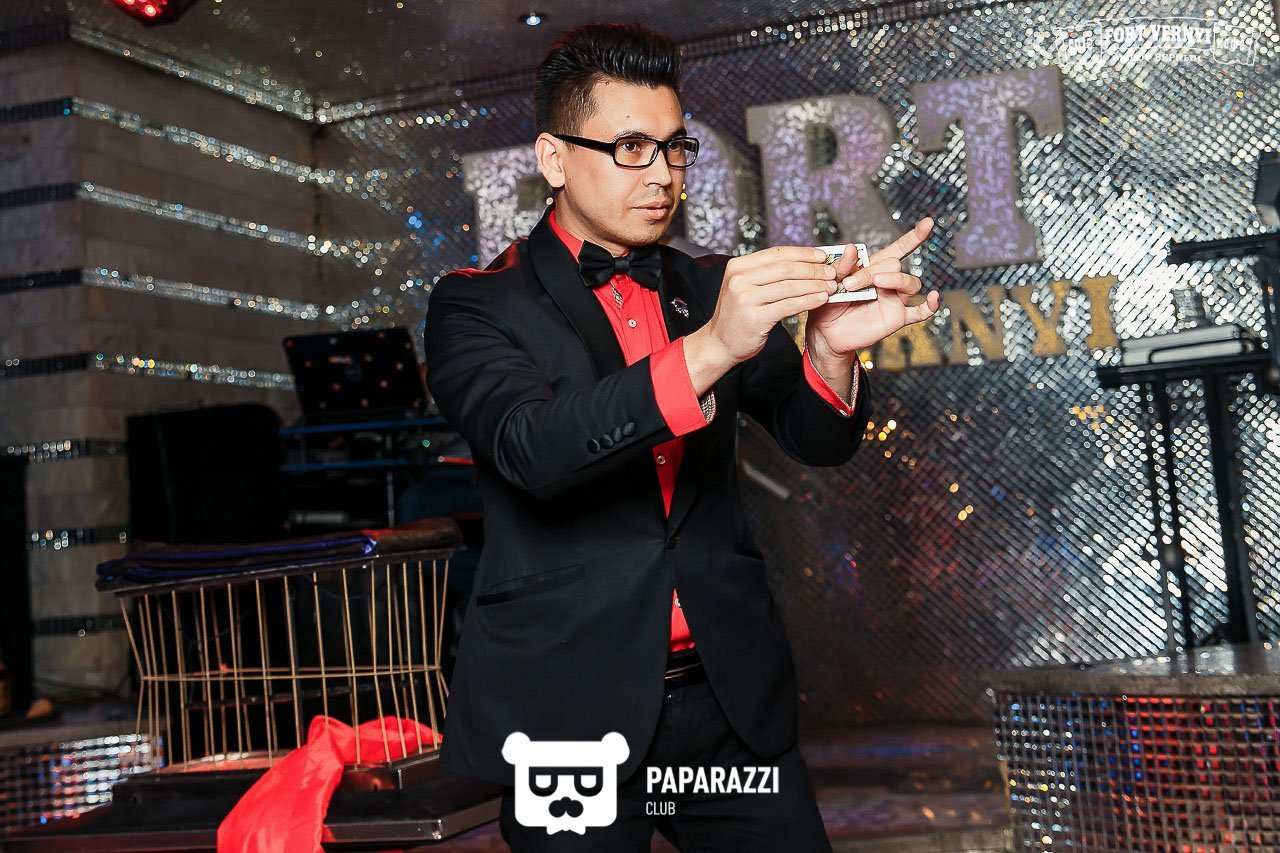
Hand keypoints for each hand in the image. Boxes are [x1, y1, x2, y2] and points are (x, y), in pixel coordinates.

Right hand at [704, 246, 836, 364]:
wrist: (719, 343)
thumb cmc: (738, 315)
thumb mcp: (745, 287)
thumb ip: (765, 274)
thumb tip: (801, 261)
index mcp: (738, 266)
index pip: (776, 253)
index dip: (802, 253)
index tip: (822, 256)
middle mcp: (739, 279)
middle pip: (785, 268)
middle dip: (813, 269)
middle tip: (832, 272)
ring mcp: (745, 298)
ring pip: (789, 286)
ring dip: (815, 285)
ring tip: (831, 286)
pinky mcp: (755, 317)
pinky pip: (789, 306)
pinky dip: (809, 301)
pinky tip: (821, 299)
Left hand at [805, 217, 939, 358]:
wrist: (826, 332)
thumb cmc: (829, 304)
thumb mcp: (831, 280)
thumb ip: (842, 265)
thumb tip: (852, 247)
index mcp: (875, 268)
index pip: (898, 249)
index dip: (914, 236)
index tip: (927, 223)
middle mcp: (889, 281)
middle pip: (895, 265)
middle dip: (872, 271)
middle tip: (850, 284)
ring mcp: (895, 299)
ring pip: (910, 282)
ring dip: (893, 280)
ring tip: (874, 284)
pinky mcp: (897, 317)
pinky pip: (920, 312)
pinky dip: (930, 306)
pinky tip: (934, 298)